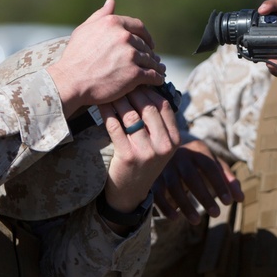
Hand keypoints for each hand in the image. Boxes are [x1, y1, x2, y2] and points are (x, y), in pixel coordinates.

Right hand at [47, 0, 166, 116]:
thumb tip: (111, 1)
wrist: (70, 82)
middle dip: (148, 52)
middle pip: (144, 44)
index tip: (148, 42)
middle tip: (150, 59)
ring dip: (155, 65)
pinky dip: (157, 77)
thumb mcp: (84, 30)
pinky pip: (153, 75)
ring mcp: (130, 55)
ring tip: (157, 70)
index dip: (145, 35)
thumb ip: (100, 15)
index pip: (138, 26)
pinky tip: (157, 80)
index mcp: (113, 23)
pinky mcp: (134, 74)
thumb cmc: (75, 56)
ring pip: (150, 59)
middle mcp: (124, 36)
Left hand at [97, 86, 180, 217]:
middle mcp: (164, 145)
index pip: (164, 106)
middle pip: (148, 108)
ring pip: (131, 116)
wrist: (131, 193)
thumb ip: (159, 124)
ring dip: (119, 100)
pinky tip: (102, 105)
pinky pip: (115, 127)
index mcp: (175, 140)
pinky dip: (107, 113)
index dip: (150, 91)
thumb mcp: (160, 146)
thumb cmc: (144, 163)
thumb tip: (151, 90)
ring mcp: (146, 152)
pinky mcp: (128, 156)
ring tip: (110, 91)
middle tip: (121, 83)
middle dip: (133, 92)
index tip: (138, 83)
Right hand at [150, 138, 243, 223]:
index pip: (211, 167)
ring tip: (197, 221)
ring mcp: (164, 166)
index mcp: (197, 150)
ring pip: (174, 186)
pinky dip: (165, 206)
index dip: (220, 184)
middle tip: (216, 214)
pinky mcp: (153, 178)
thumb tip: (241, 198)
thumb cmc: (197, 162)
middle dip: (204, 197)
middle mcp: (179, 156)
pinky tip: (175, 218)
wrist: (167, 151)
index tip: (229, 202)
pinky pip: (158, 193)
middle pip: (192, 177)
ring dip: (185, 205)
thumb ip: (228, 180)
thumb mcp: (214, 165)